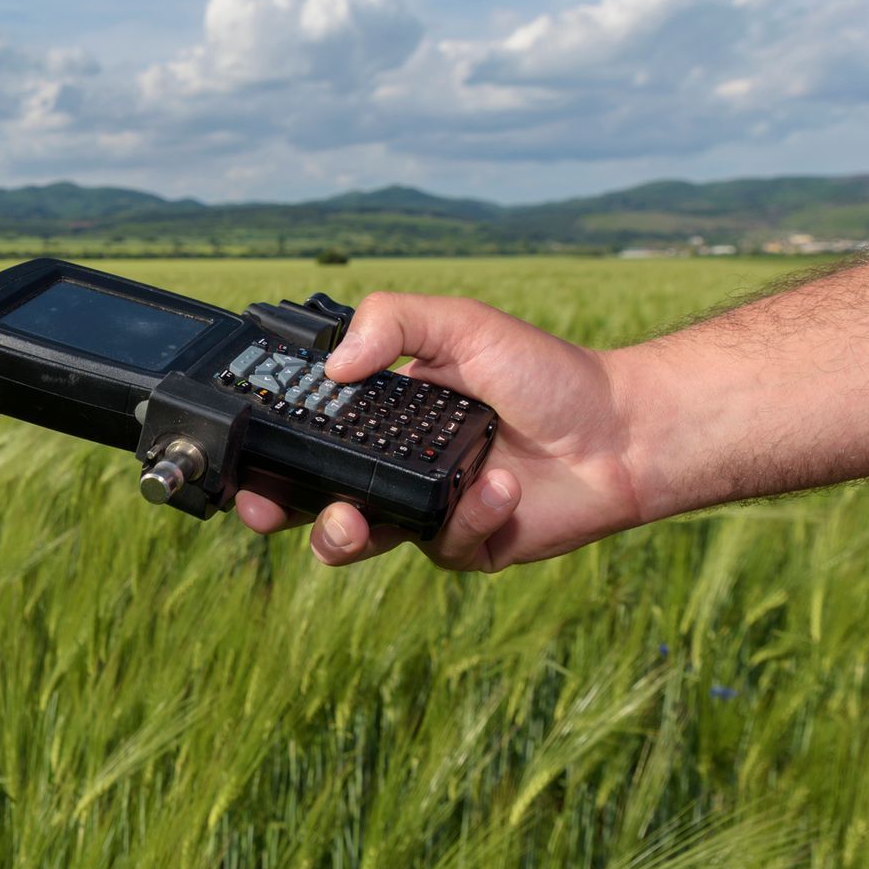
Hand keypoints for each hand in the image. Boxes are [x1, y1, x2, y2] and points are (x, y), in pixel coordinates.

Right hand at [235, 293, 646, 571]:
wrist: (625, 431)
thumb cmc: (547, 373)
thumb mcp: (463, 323)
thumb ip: (394, 321)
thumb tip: (334, 365)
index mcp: (382, 415)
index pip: (309, 435)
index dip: (268, 452)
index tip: (242, 461)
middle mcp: (395, 465)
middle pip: (313, 498)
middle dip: (279, 510)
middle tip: (268, 512)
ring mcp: (426, 510)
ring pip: (358, 539)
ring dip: (345, 533)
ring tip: (356, 519)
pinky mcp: (465, 545)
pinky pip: (439, 546)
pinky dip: (465, 517)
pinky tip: (500, 486)